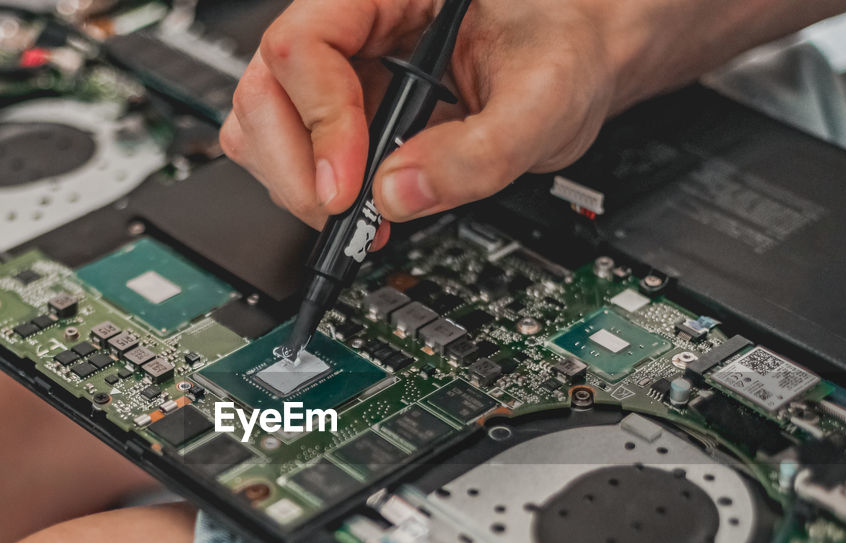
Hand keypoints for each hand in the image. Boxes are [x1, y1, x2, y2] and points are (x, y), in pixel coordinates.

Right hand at [220, 0, 617, 233]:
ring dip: (300, 185)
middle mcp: (352, 20)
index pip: (305, 43)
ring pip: (266, 124)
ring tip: (360, 218)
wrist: (579, 57)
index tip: (352, 187)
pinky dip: (317, 194)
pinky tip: (365, 208)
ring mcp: (342, 67)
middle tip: (346, 216)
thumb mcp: (546, 99)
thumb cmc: (564, 47)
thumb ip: (481, 151)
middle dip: (296, 166)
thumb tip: (399, 193)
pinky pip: (295, 152)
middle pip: (267, 89)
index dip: (321, 121)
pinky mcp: (345, 110)